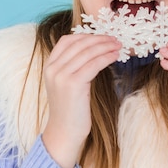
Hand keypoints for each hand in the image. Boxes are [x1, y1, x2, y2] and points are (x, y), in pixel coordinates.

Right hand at [42, 33, 120, 167]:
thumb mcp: (66, 83)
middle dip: (99, 39)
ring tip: (118, 46)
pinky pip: (94, 64)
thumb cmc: (71, 109)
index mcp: (49, 66)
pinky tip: (115, 56)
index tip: (102, 37)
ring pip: (88, 52)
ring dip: (106, 46)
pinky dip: (106, 57)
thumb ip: (72, 66)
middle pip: (79, 44)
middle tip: (115, 40)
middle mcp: (53, 68)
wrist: (65, 131)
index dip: (86, 36)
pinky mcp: (73, 84)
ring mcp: (61, 75)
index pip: (67, 40)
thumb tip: (94, 50)